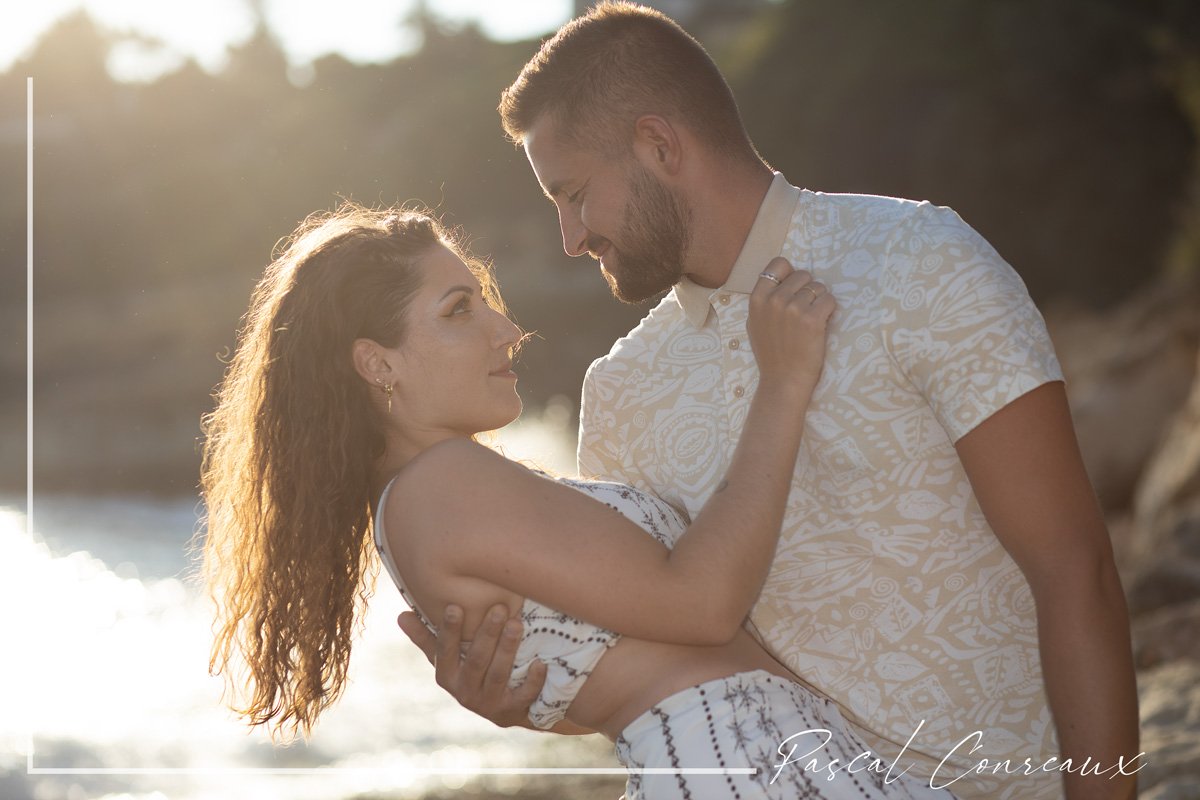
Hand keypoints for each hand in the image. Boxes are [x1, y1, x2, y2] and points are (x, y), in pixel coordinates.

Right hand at [397, 603, 545, 728]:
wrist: (509, 707)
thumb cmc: (472, 672)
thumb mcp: (448, 659)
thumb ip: (427, 638)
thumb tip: (400, 615)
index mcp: (446, 677)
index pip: (444, 653)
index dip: (448, 631)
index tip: (455, 607)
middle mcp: (464, 692)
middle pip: (475, 661)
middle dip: (487, 634)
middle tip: (499, 607)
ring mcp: (488, 704)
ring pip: (498, 675)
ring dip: (508, 648)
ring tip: (517, 623)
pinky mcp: (512, 711)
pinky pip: (523, 696)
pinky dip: (532, 680)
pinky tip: (539, 662)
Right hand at [748, 257, 834, 394]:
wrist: (783, 381)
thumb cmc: (771, 354)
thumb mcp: (755, 324)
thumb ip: (764, 301)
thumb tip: (780, 282)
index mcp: (757, 298)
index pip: (778, 264)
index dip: (790, 274)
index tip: (794, 289)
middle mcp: (774, 299)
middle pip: (803, 275)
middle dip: (807, 290)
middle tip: (804, 311)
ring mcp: (793, 308)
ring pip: (818, 287)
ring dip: (820, 301)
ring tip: (812, 320)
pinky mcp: (812, 319)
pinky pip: (829, 300)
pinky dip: (830, 311)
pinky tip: (821, 324)